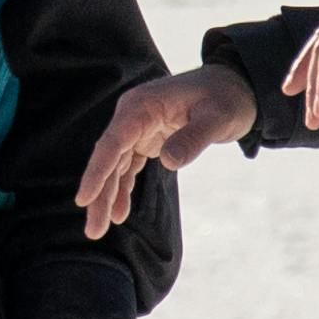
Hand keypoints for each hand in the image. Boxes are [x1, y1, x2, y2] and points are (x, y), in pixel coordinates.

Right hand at [76, 67, 254, 237]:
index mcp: (143, 105)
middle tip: (93, 231)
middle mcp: (133, 115)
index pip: (113, 142)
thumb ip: (193, 139)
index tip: (83, 199)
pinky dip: (122, 189)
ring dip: (106, 197)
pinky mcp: (146, 138)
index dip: (97, 172)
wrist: (235, 87)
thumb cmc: (227, 99)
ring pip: (114, 166)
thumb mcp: (218, 118)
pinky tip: (119, 213)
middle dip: (99, 194)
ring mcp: (138, 127)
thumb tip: (168, 162)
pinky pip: (127, 166)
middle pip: (108, 158)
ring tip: (98, 230)